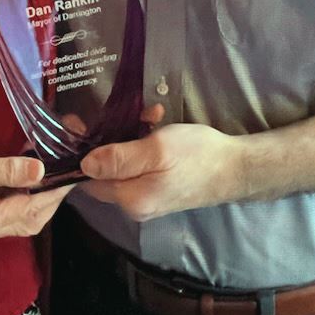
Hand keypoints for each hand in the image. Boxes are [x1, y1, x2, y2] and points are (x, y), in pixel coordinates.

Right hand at [0, 150, 71, 241]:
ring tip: (53, 178)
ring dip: (40, 201)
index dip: (52, 194)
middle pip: (31, 221)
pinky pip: (12, 211)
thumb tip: (40, 172)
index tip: (69, 177)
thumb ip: (6, 170)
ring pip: (23, 218)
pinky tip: (31, 182)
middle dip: (51, 201)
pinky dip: (26, 199)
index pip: (30, 210)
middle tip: (65, 177)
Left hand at [80, 123, 247, 221]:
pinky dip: (144, 140)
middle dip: (110, 136)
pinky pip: (141, 161)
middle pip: (106, 169)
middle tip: (119, 111)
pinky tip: (157, 121)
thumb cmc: (197, 156)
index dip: (80, 152)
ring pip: (124, 160)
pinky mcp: (160, 184)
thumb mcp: (156, 150)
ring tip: (149, 113)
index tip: (77, 124)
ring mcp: (148, 195)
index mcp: (130, 198)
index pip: (88, 179)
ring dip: (130, 133)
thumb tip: (83, 165)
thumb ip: (119, 159)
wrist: (237, 167)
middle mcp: (135, 203)